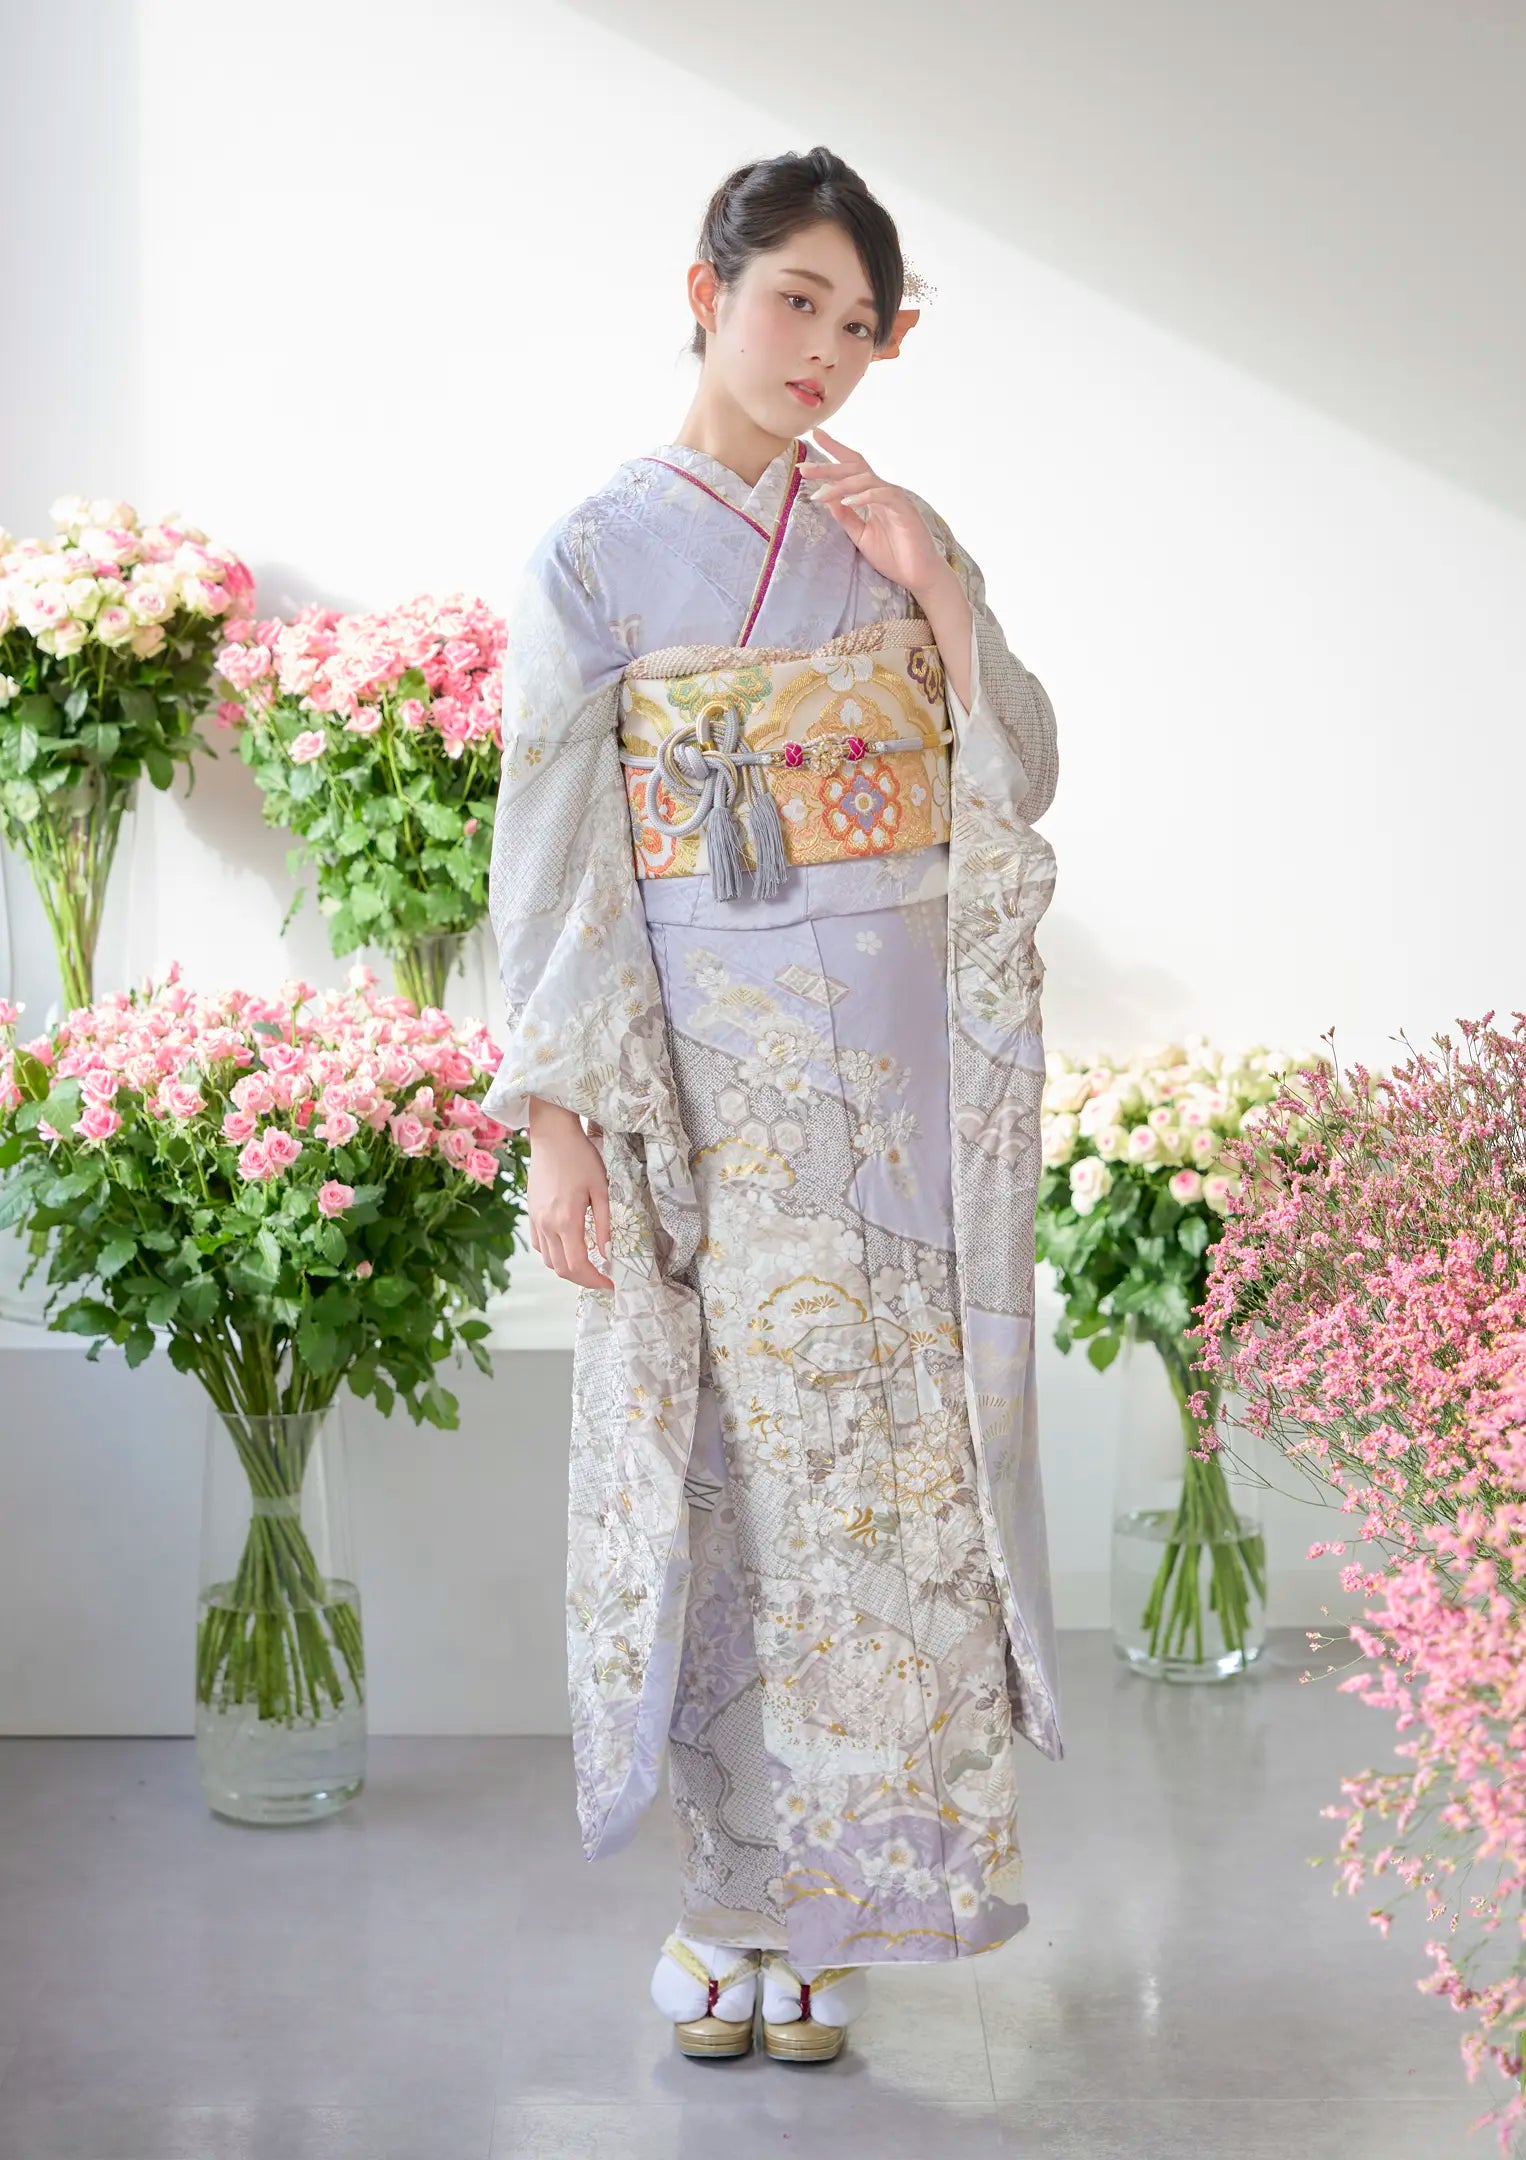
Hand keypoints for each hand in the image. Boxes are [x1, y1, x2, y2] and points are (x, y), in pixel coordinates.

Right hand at [526, 1113, 612, 1289]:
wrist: (552, 1136)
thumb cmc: (580, 1157)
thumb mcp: (601, 1189)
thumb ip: (605, 1224)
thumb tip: (608, 1254)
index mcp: (567, 1220)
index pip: (579, 1265)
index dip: (595, 1281)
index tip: (611, 1284)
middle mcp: (547, 1225)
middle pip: (562, 1269)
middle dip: (584, 1280)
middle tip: (602, 1279)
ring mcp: (536, 1220)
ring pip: (549, 1261)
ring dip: (568, 1269)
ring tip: (589, 1266)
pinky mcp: (531, 1214)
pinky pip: (540, 1246)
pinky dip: (554, 1255)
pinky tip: (569, 1247)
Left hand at [799, 427, 947, 599]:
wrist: (917, 574)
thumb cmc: (893, 555)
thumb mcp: (860, 534)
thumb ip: (845, 516)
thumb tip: (827, 498)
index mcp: (872, 495)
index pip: (852, 466)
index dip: (834, 450)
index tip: (815, 435)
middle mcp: (883, 490)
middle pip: (854, 468)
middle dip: (828, 466)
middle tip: (803, 468)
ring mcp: (895, 497)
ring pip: (865, 479)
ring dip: (840, 485)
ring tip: (819, 494)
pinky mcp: (904, 509)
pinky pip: (882, 495)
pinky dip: (864, 496)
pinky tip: (847, 501)